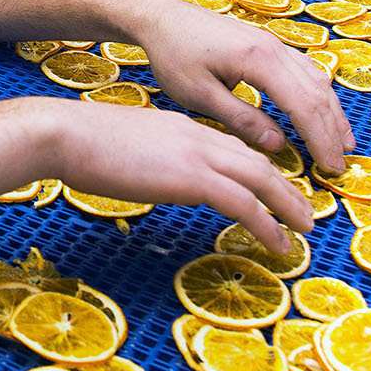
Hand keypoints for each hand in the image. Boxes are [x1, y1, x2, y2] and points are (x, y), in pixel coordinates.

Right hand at [47, 99, 313, 252]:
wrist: (67, 135)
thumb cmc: (81, 144)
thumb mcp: (128, 146)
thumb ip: (152, 158)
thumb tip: (155, 175)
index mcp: (183, 127)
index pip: (232, 147)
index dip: (257, 170)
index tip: (270, 189)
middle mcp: (198, 135)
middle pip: (257, 160)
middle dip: (285, 187)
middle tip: (303, 211)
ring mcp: (198, 154)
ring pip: (261, 178)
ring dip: (287, 205)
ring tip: (303, 228)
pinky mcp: (193, 178)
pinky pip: (244, 202)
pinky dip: (267, 224)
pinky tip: (278, 243)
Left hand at [131, 0, 353, 177]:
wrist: (161, 17)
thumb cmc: (173, 55)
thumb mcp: (200, 95)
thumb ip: (241, 119)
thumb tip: (278, 144)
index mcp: (259, 60)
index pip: (303, 106)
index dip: (320, 139)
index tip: (331, 168)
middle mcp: (274, 48)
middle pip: (317, 93)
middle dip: (332, 131)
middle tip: (341, 165)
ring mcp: (273, 43)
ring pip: (316, 79)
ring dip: (332, 112)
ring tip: (343, 141)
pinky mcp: (266, 43)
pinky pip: (304, 69)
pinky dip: (319, 93)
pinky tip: (322, 109)